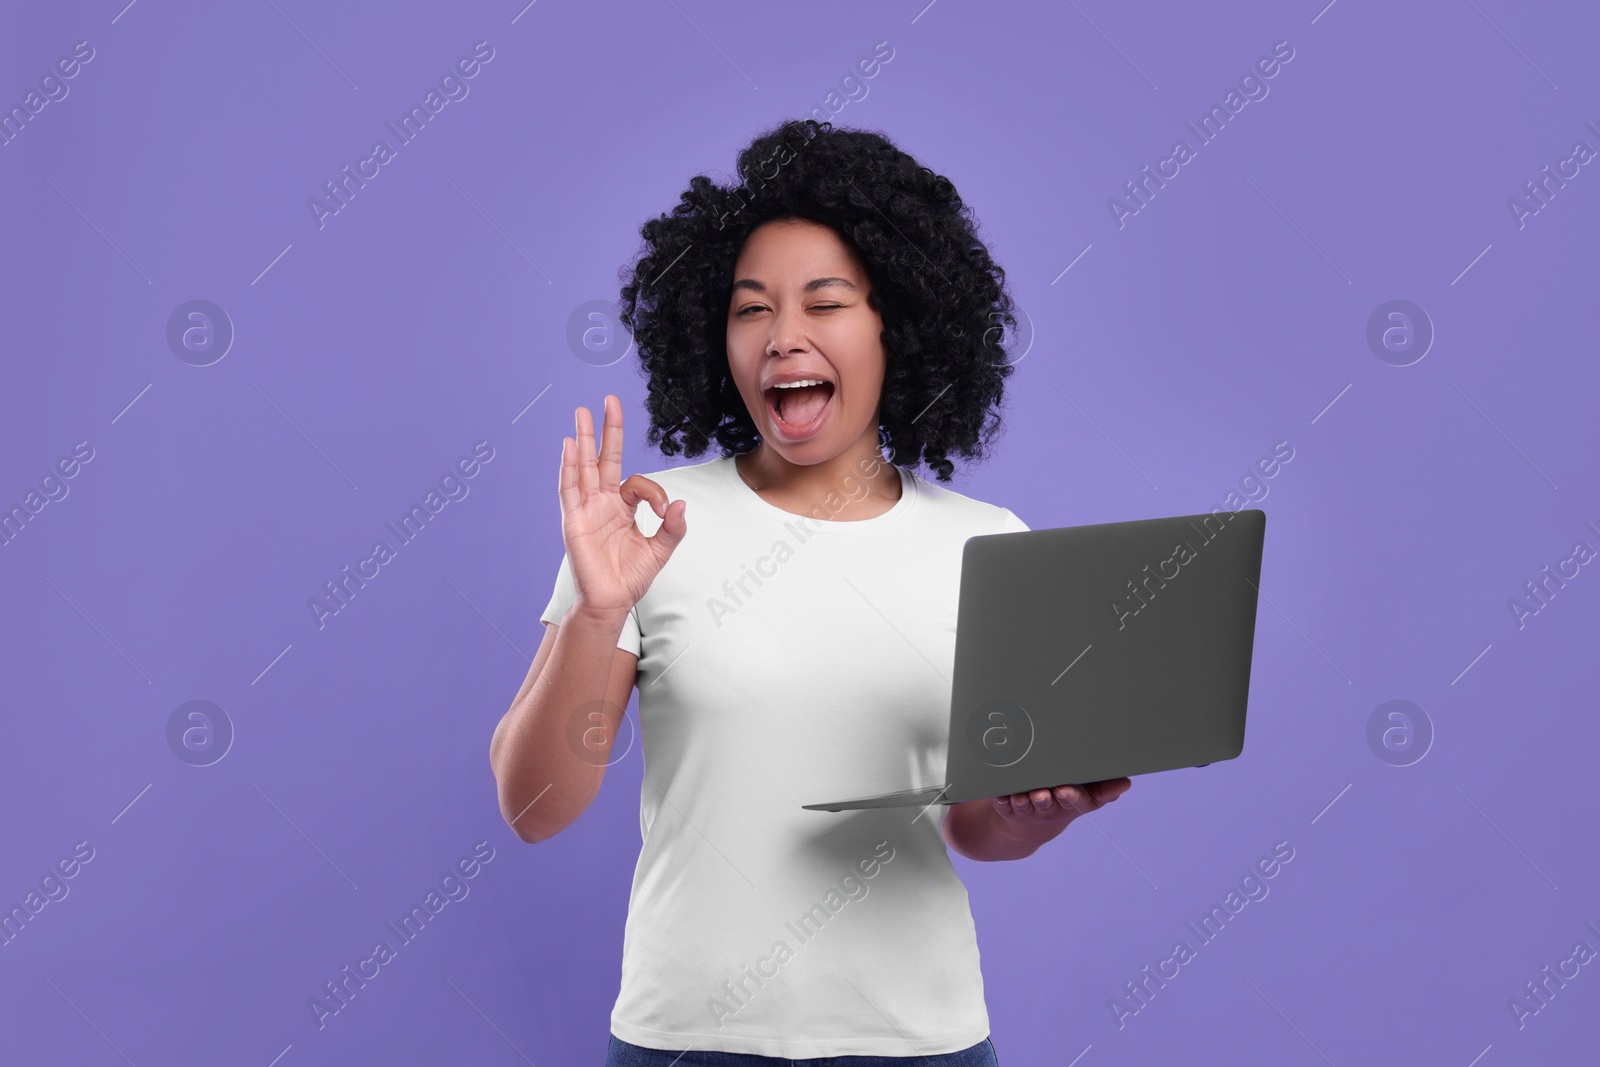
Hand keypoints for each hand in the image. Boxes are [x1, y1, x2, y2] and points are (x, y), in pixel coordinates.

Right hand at [559, 395, 687, 618]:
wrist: (611, 602)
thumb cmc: (630, 577)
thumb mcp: (659, 550)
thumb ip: (672, 529)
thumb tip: (680, 505)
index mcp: (622, 508)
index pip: (637, 483)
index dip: (654, 492)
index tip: (663, 512)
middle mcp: (602, 503)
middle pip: (604, 459)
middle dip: (607, 430)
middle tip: (609, 400)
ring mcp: (585, 509)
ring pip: (584, 467)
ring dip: (583, 439)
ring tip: (581, 412)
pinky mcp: (573, 520)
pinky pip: (569, 489)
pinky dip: (569, 467)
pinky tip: (570, 445)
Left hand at [991, 778, 1131, 847]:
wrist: (1026, 828)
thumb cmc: (1060, 803)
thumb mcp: (1085, 800)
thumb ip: (1104, 791)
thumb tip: (1126, 783)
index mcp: (1067, 803)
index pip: (1071, 801)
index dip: (1069, 797)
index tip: (1065, 791)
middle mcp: (1046, 806)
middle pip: (1046, 803)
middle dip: (1044, 799)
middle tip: (1043, 793)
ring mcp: (1025, 807)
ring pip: (1023, 804)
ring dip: (1022, 800)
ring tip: (1022, 795)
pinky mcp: (1006, 805)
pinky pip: (1002, 803)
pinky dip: (1000, 799)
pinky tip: (1000, 794)